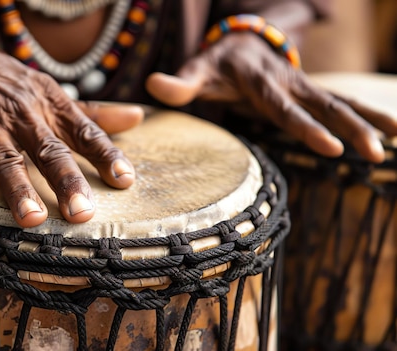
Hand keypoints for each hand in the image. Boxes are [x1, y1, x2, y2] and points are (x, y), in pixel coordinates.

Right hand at [0, 45, 139, 231]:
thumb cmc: (9, 83)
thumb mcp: (50, 92)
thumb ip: (91, 114)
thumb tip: (137, 118)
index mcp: (50, 106)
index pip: (84, 132)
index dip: (105, 155)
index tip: (125, 180)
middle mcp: (21, 117)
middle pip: (48, 150)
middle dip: (66, 180)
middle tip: (82, 212)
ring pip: (5, 161)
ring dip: (18, 190)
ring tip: (32, 218)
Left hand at [146, 32, 396, 162]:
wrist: (240, 41)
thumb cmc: (215, 63)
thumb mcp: (197, 70)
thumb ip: (180, 82)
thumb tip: (153, 85)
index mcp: (261, 83)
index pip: (285, 108)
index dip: (307, 127)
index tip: (332, 147)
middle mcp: (288, 83)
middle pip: (323, 106)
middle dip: (351, 128)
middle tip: (373, 153)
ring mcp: (304, 85)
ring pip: (341, 101)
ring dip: (369, 119)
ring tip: (396, 139)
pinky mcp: (311, 89)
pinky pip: (343, 100)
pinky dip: (369, 113)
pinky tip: (393, 131)